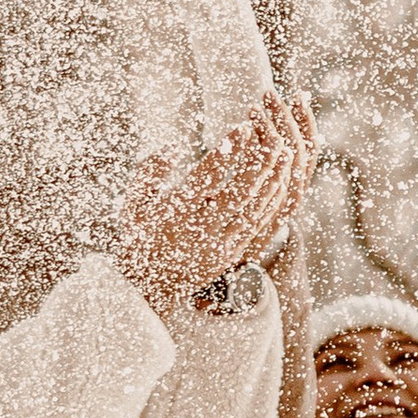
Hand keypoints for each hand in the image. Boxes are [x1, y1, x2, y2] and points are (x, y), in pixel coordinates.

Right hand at [116, 96, 314, 321]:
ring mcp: (217, 246)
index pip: (207, 175)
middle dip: (260, 164)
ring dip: (271, 181)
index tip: (243, 128)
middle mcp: (199, 230)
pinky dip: (269, 203)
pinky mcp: (229, 256)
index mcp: (174, 213)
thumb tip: (172, 148)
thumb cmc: (138, 238)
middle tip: (274, 139)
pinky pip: (256, 227)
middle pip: (239, 192)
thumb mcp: (133, 203)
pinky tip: (278, 185)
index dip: (228, 150)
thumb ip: (150, 172)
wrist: (147, 288)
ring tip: (284, 156)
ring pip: (253, 210)